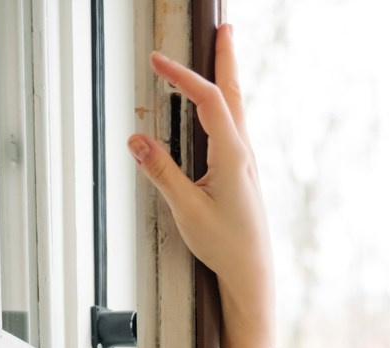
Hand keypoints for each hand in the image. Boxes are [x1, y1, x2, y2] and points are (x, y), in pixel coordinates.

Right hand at [128, 23, 276, 347]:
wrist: (252, 276)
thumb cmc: (226, 248)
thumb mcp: (186, 211)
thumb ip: (161, 172)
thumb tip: (137, 140)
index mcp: (233, 156)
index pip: (208, 100)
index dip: (183, 76)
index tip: (158, 61)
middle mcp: (244, 155)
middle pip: (233, 95)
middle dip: (226, 59)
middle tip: (225, 28)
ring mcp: (246, 164)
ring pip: (236, 110)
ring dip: (227, 78)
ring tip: (224, 52)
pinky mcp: (243, 175)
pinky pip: (234, 128)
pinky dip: (225, 106)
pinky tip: (221, 108)